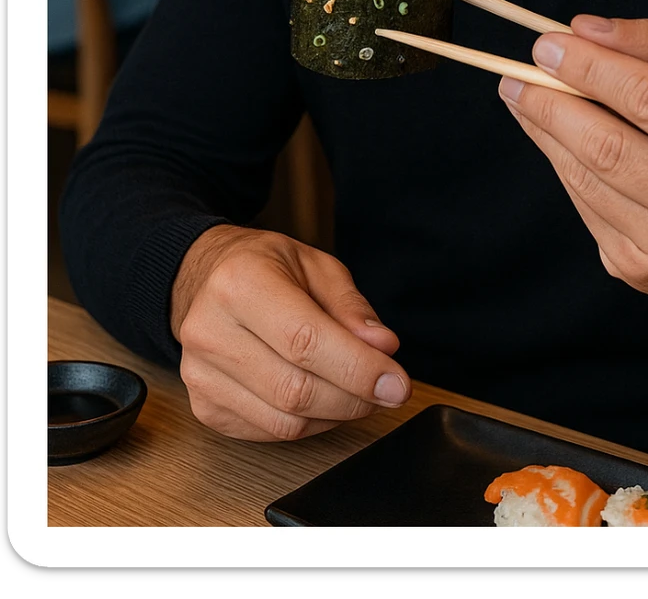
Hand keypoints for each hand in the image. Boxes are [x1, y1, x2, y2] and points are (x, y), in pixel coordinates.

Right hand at [169, 225, 410, 440]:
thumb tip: (383, 348)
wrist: (205, 278)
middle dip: (354, 398)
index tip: (397, 384)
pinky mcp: (202, 405)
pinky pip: (268, 433)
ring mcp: (199, 374)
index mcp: (240, 283)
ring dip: (334, 415)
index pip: (306, 342)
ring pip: (284, 422)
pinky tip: (322, 399)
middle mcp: (210, 330)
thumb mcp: (316, 265)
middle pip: (296, 390)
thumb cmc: (264, 268)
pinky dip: (308, 424)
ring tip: (356, 391)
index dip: (358, 369)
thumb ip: (351, 307)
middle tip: (387, 390)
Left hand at [498, 15, 647, 307]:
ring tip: (522, 94)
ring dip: (544, 130)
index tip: (551, 43)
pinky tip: (552, 137)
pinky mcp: (638, 270)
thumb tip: (587, 29)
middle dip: (554, 101)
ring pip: (587, 177)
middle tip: (521, 70)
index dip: (594, 68)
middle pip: (610, 146)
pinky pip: (584, 205)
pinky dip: (562, 163)